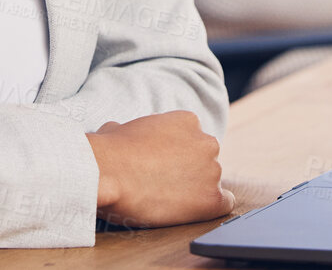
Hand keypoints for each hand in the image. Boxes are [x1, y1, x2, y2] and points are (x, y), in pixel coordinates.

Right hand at [86, 111, 232, 227]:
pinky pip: (223, 204)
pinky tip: (191, 210)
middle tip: (165, 183)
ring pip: (212, 182)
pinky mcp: (212, 198)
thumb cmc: (109, 150)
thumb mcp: (120, 127)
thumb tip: (117, 132)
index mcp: (188, 121)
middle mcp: (206, 142)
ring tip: (169, 199)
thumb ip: (131, 129)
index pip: (193, 139)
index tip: (163, 165)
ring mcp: (212, 170)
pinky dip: (209, 208)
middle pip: (205, 160)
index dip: (177, 155)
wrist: (108, 172)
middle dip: (189, 171)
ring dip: (195, 190)